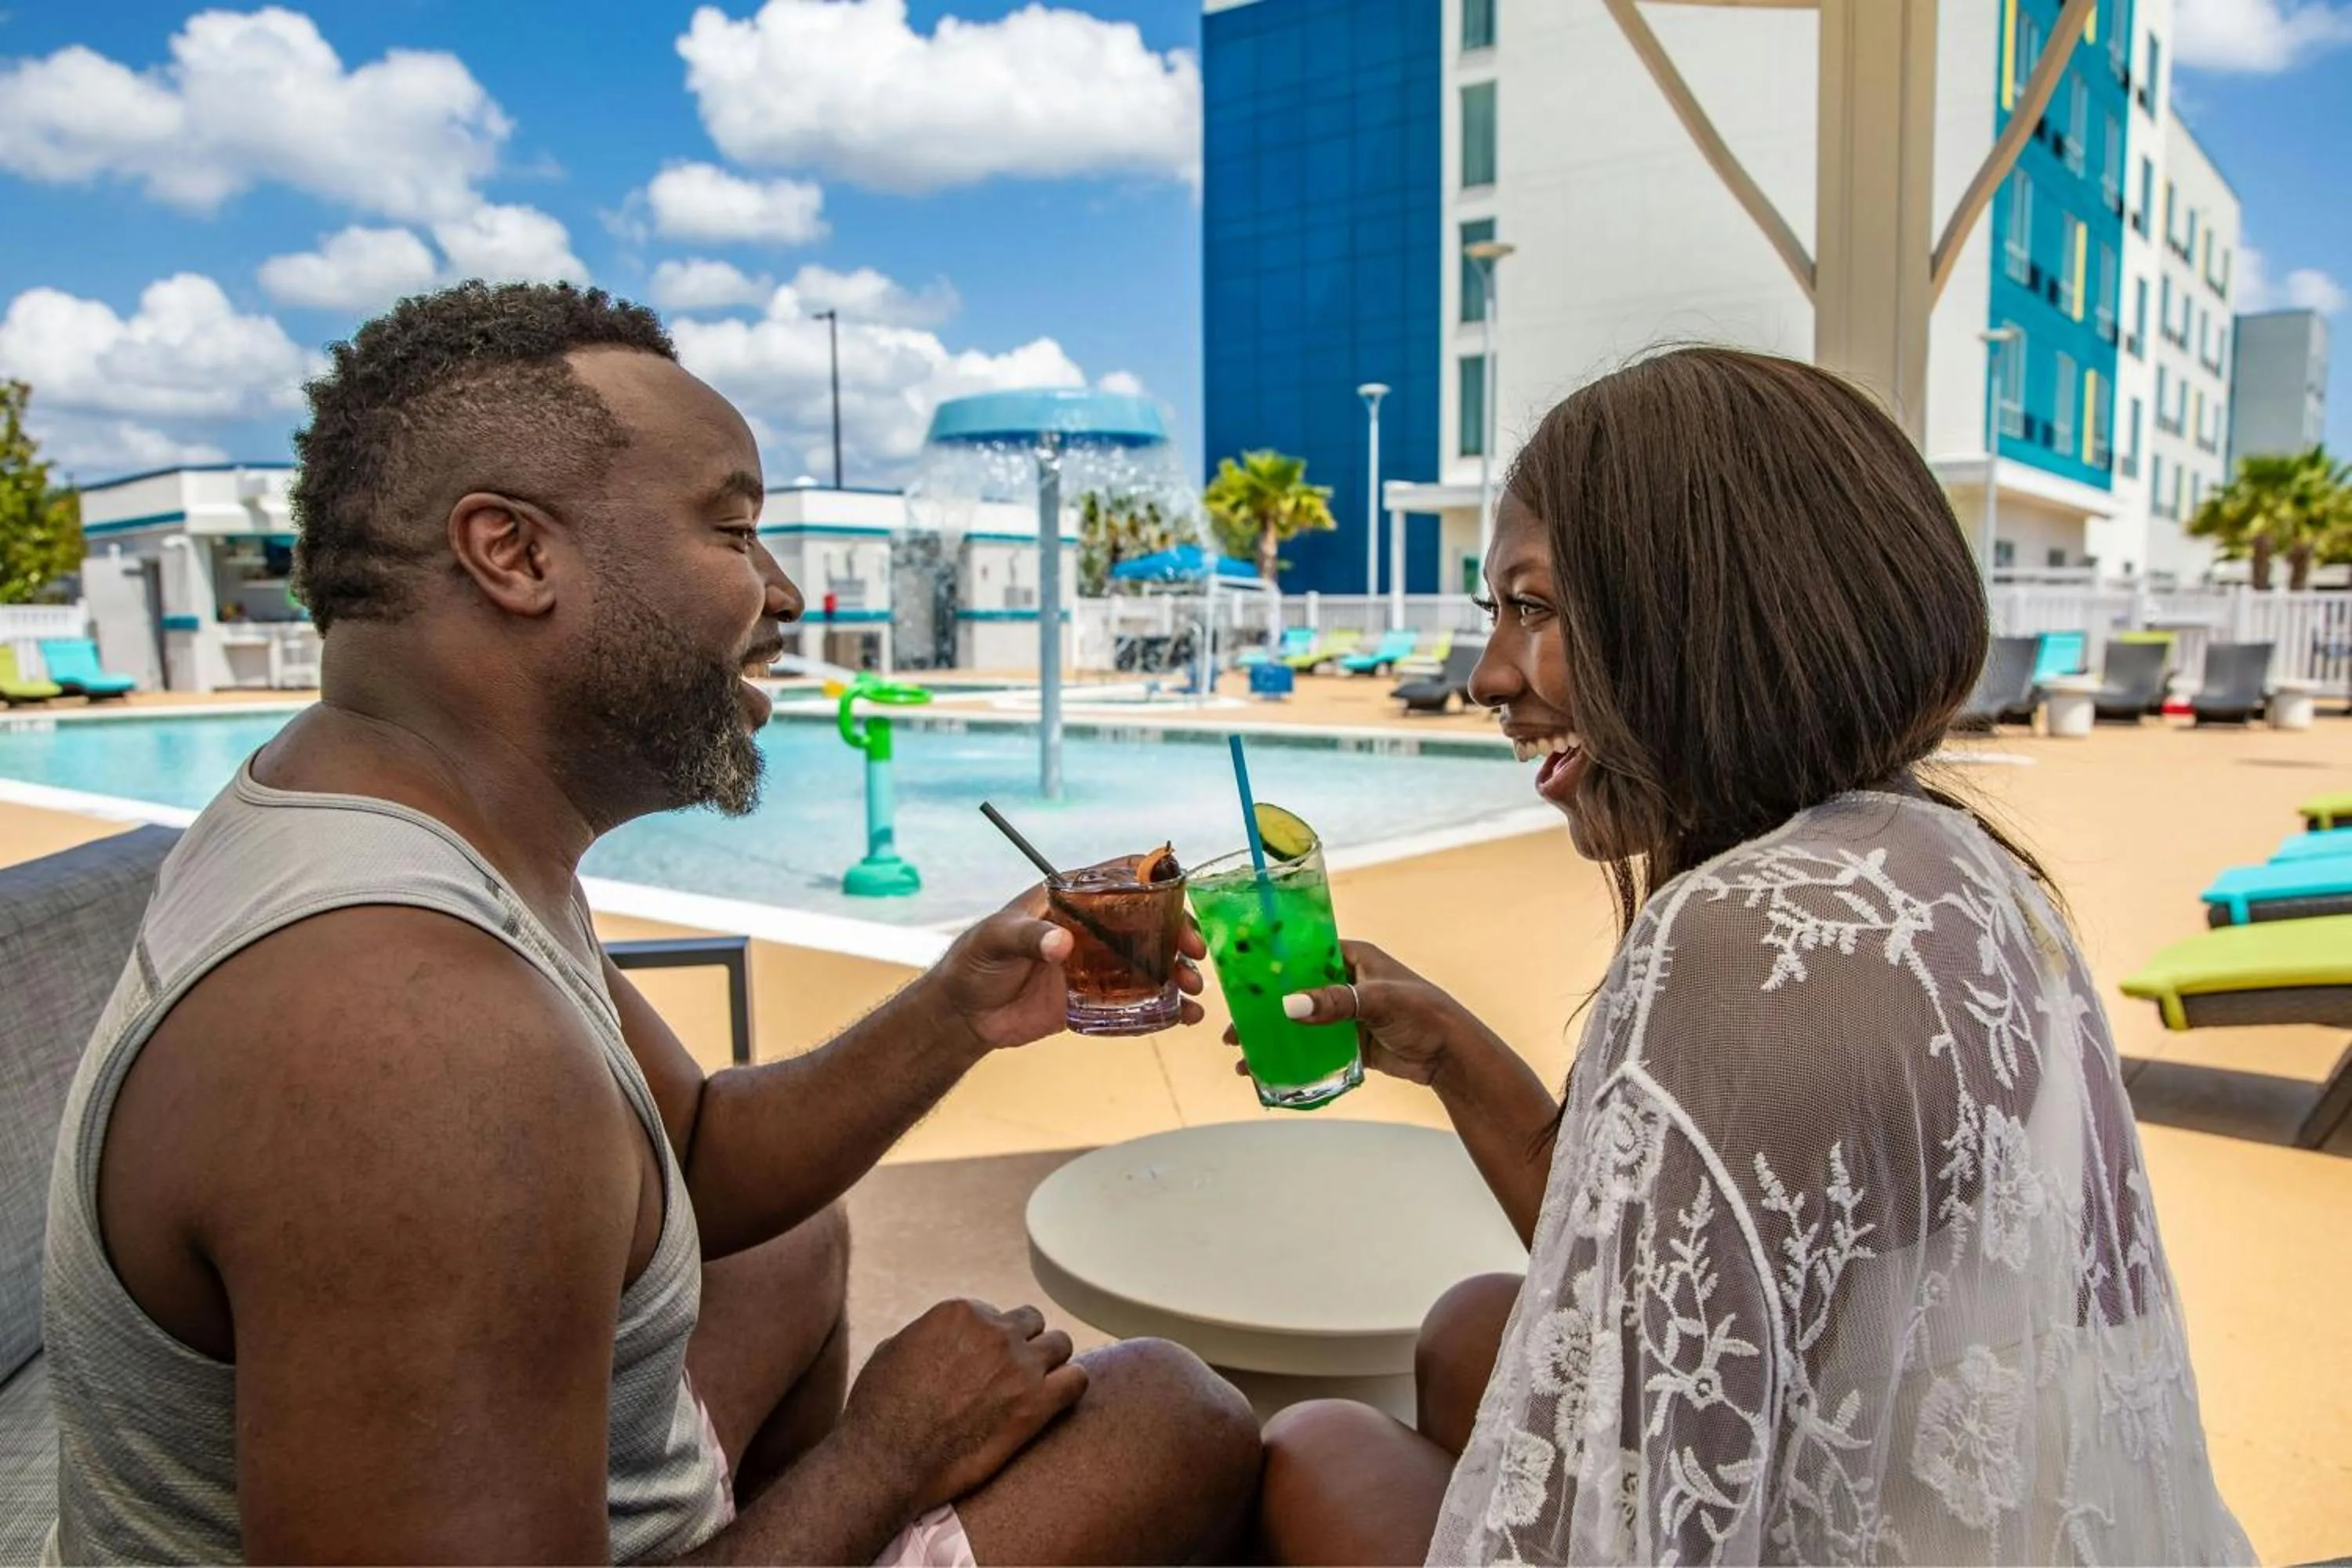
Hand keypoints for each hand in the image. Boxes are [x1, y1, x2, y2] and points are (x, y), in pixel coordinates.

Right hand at [838, 1299, 1087, 1514]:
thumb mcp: (892, 1350)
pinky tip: (1054, 1404)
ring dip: (1050, 1364)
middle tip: (1011, 1377)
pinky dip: (1070, 1388)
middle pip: (1032, 1324)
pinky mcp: (1036, 1404)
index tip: (982, 1365)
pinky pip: (1077, 1380)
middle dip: (1024, 1346)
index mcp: (961, 1312)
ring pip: (1060, 1344)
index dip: (989, 1341)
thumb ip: (926, 1335)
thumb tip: (936, 1341)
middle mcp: (995, 1331)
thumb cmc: (879, 1410)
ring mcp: (1019, 1366)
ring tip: (1036, 1389)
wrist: (886, 1460)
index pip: (995, 1314)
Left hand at [926, 888, 1208, 1052]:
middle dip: (1177, 933)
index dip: (1155, 884)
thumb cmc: (974, 961)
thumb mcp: (996, 940)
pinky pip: (1137, 1001)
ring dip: (1177, 972)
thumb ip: (1027, 938)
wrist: (965, 1014)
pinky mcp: (1096, 999)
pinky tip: (1184, 1017)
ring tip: (1193, 988)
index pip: (1122, 879)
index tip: (1177, 901)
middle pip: (1148, 922)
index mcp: (1071, 899)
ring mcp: (1097, 964)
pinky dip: (1164, 1008)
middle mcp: (1092, 928)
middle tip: (1193, 953)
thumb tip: (1062, 944)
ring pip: (1150, 961)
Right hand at [1229, 939, 1485, 1086]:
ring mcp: (1347, 1014)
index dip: (1271, 967)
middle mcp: (1346, 982)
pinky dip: (1293, 1059)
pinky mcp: (1351, 1043)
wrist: (1452, 1055)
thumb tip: (1291, 1005)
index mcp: (1353, 957)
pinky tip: (1269, 1073)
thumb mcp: (1378, 1001)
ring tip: (1242, 1057)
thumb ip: (1335, 1003)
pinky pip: (1314, 1049)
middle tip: (1233, 1031)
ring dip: (1273, 1038)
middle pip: (1294, 992)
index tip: (1239, 982)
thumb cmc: (1423, 1014)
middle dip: (1263, 1011)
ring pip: (1300, 1023)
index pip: (1303, 953)